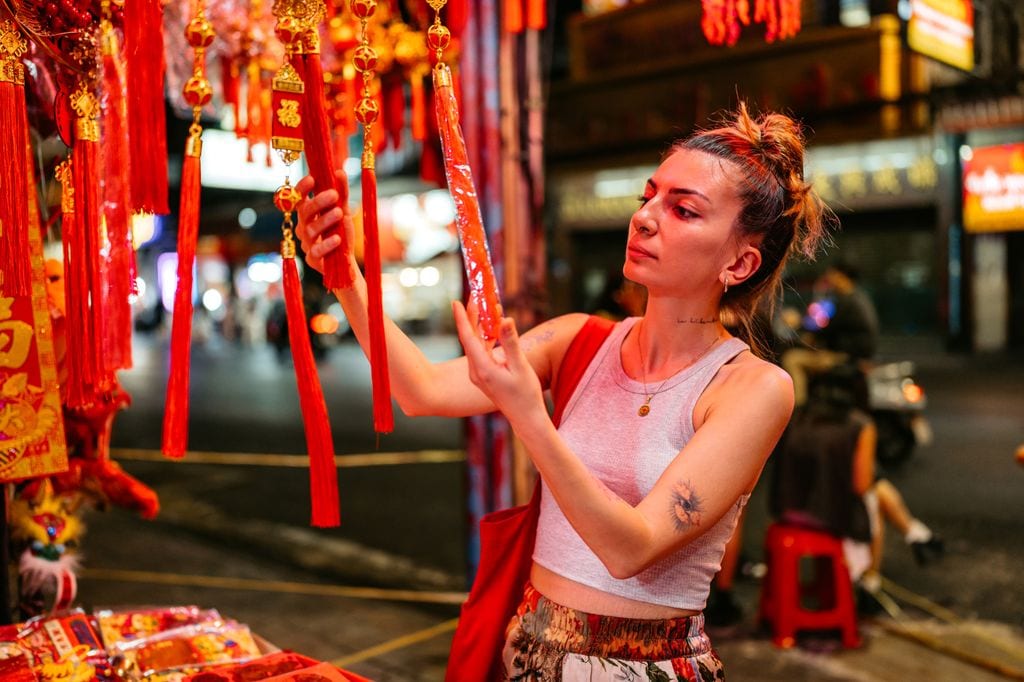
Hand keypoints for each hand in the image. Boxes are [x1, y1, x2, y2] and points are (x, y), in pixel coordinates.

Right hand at [295, 169, 353, 273]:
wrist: (345, 261)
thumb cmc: (340, 233)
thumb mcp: (343, 211)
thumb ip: (342, 193)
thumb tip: (339, 172)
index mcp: (307, 214)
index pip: (298, 199)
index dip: (302, 188)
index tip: (312, 178)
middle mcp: (304, 227)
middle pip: (304, 213)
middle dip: (318, 202)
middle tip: (333, 194)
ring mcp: (307, 244)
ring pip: (310, 231)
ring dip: (325, 220)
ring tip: (339, 213)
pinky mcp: (313, 260)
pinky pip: (316, 251)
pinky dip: (326, 244)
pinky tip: (337, 239)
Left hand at [452, 300, 544, 423]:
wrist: (525, 418)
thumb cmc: (525, 395)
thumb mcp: (520, 367)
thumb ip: (511, 343)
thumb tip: (505, 319)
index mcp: (483, 369)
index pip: (468, 338)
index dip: (462, 318)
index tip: (456, 302)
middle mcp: (477, 371)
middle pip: (470, 337)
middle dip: (472, 315)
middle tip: (475, 294)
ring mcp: (479, 373)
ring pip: (476, 343)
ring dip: (480, 324)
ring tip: (484, 304)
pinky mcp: (485, 374)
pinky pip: (482, 350)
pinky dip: (486, 336)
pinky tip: (493, 325)